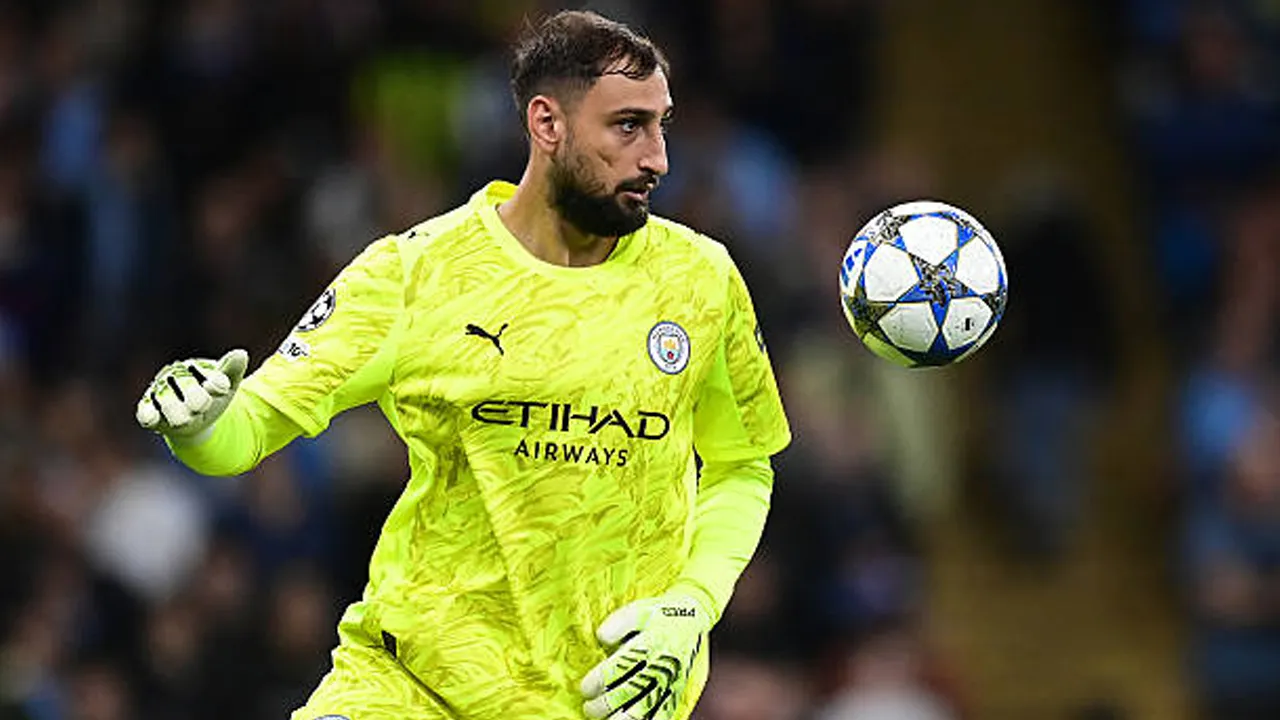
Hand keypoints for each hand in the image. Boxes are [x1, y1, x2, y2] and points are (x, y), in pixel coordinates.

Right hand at [136, 349, 248, 440]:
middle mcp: (174, 377)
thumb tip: (241, 354)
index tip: (223, 390)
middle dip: (196, 398)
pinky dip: (148, 413)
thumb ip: (232, 371)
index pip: (205, 373)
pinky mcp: (148, 409)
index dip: (214, 382)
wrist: (196, 417)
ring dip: (175, 409)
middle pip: (184, 385)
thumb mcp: (227, 386)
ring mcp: (160, 392)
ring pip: (166, 400)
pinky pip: (145, 411)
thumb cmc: (213, 397)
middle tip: (202, 406)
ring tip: (185, 419)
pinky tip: (151, 418)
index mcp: (192, 367)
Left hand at [580, 593, 708, 719]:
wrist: (692, 620)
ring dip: (621, 719)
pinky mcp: (676, 693)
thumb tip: (601, 636)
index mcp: (651, 643)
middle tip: (589, 707)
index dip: (600, 681)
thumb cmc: (658, 615)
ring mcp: (671, 682)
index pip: (621, 667)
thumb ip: (619, 622)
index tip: (585, 688)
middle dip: (605, 704)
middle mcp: (662, 665)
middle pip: (631, 692)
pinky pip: (662, 715)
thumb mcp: (639, 610)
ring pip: (645, 710)